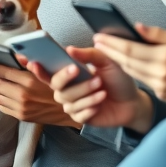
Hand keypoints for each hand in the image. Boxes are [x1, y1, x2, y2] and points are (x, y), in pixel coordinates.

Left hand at [0, 60, 77, 126]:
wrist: (73, 109)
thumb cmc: (61, 86)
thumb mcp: (49, 70)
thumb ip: (31, 62)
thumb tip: (15, 54)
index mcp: (29, 81)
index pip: (0, 71)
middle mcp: (22, 95)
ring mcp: (21, 108)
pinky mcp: (21, 116)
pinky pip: (1, 106)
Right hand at [29, 47, 150, 130]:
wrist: (132, 102)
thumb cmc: (118, 80)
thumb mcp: (108, 62)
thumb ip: (89, 55)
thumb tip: (69, 49)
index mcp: (69, 74)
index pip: (47, 72)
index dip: (37, 68)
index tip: (33, 62)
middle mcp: (67, 89)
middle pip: (56, 86)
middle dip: (67, 78)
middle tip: (79, 70)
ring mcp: (73, 104)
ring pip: (68, 100)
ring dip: (85, 93)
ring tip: (101, 88)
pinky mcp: (81, 117)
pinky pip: (77, 114)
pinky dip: (89, 107)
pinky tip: (99, 103)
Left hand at [93, 24, 165, 110]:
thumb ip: (158, 34)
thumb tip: (136, 27)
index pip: (131, 49)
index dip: (112, 43)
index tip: (99, 36)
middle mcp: (160, 73)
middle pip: (126, 61)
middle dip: (109, 51)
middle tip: (96, 42)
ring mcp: (159, 86)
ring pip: (131, 71)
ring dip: (116, 60)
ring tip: (106, 50)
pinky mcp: (160, 94)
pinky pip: (140, 79)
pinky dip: (130, 69)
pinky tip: (123, 62)